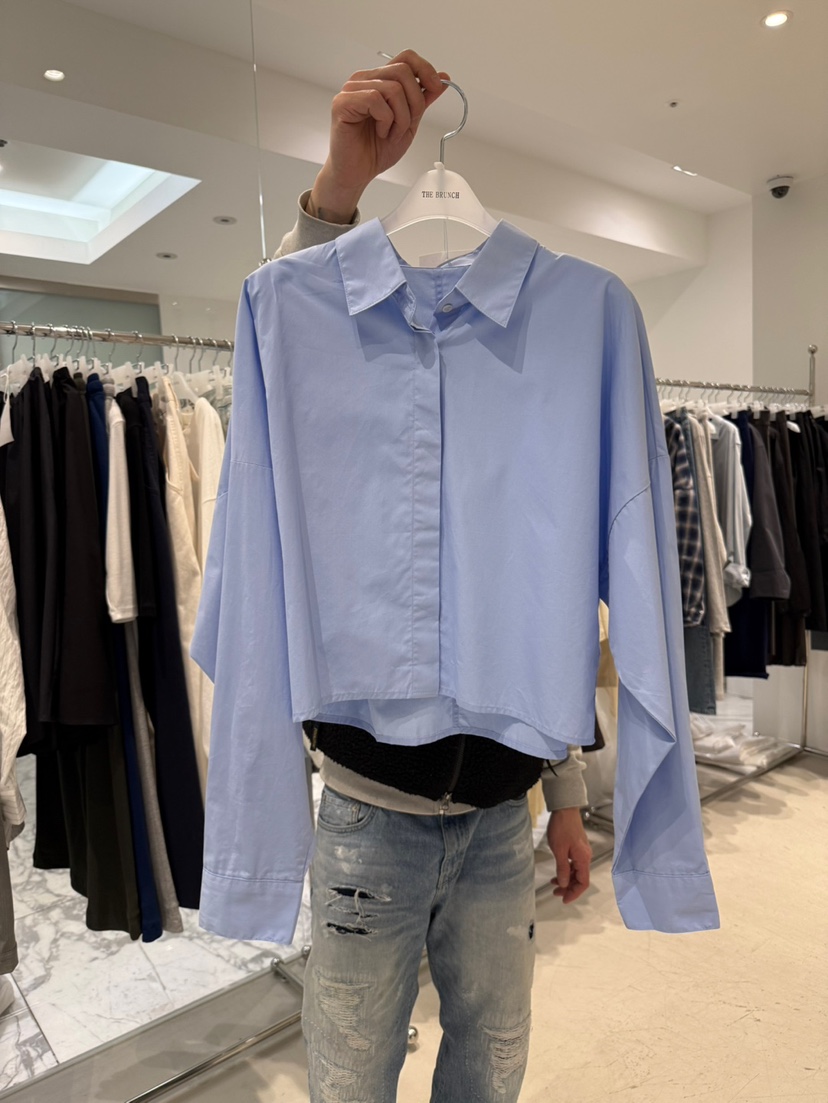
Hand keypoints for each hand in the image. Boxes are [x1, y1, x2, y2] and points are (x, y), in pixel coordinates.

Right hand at [309, 49, 449, 222]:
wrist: (357, 174)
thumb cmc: (376, 150)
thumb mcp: (409, 122)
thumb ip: (423, 99)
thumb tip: (443, 76)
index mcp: (379, 80)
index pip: (406, 58)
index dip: (425, 69)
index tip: (436, 88)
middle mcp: (365, 80)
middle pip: (403, 71)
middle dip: (415, 102)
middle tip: (407, 125)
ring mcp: (352, 89)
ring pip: (392, 88)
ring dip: (401, 117)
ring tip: (391, 133)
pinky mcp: (342, 102)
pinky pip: (375, 100)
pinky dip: (385, 120)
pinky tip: (380, 132)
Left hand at [547, 808, 591, 904]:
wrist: (564, 809)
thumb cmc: (562, 827)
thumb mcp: (559, 850)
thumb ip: (562, 869)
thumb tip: (564, 884)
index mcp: (583, 859)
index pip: (583, 883)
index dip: (574, 893)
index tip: (564, 899)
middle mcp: (585, 857)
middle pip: (580, 879)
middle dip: (569, 888)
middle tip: (556, 893)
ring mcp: (582, 851)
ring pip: (576, 872)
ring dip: (567, 880)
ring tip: (554, 884)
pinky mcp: (577, 847)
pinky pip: (574, 864)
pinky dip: (566, 870)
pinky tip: (558, 872)